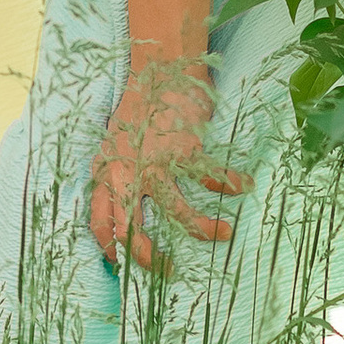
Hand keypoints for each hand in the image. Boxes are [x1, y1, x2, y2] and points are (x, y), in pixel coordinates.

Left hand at [89, 57, 248, 272]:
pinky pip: (209, 177)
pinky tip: (244, 186)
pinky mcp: (183, 150)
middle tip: (170, 271)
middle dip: (150, 259)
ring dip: (203, 229)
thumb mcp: (113, 145)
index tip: (121, 266)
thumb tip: (126, 206)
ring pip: (178, 213)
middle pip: (132, 231)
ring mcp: (156, 164)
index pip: (99, 222)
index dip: (109, 248)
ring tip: (223, 233)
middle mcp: (127, 174)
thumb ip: (116, 174)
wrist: (157, 72)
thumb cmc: (136, 112)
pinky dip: (230, 183)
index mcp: (105, 173)